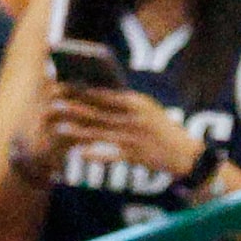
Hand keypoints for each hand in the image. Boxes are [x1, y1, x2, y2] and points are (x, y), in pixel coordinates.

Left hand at [41, 81, 203, 178]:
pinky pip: (110, 155)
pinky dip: (95, 154)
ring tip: (60, 127)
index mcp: (137, 102)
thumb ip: (122, 102)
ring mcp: (135, 137)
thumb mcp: (146, 109)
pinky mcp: (135, 156)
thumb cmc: (160, 128)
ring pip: (100, 133)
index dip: (83, 89)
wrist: (185, 154)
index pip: (105, 92)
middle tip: (54, 103)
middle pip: (99, 112)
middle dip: (75, 107)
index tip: (64, 84)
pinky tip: (79, 153)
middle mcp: (135, 118)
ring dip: (79, 130)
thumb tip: (93, 93)